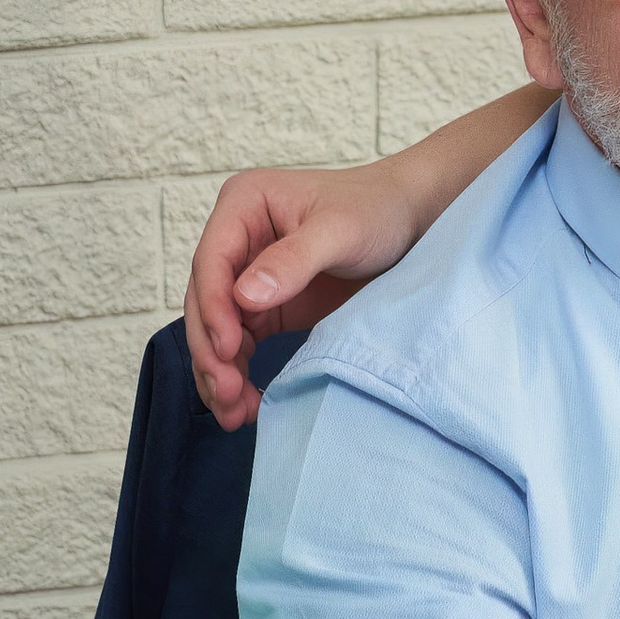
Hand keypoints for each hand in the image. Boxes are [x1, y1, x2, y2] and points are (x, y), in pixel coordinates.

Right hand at [185, 160, 420, 430]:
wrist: (412, 222)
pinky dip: (239, 374)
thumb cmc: (377, 210)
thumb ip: (293, 260)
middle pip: (207, 300)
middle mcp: (238, 240)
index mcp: (244, 205)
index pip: (212, 261)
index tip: (227, 348)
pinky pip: (241, 344)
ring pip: (217, 329)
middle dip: (212, 350)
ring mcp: (248, 275)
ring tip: (233, 414)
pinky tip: (246, 403)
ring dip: (219, 372)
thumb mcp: (340, 230)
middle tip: (226, 392)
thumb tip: (244, 297)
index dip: (213, 308)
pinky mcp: (267, 307)